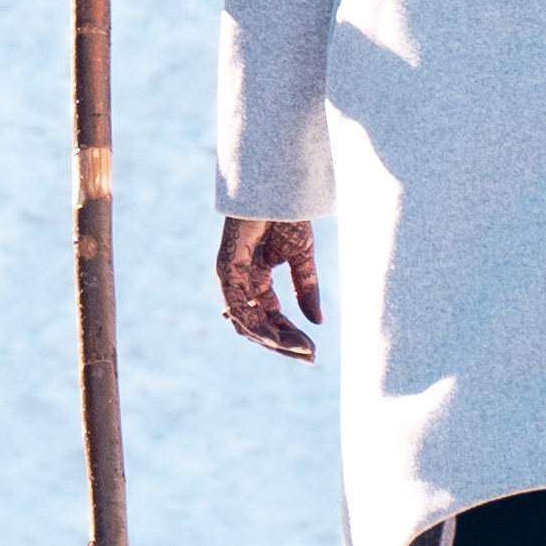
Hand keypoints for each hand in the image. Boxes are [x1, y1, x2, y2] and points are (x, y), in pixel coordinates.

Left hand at [215, 216, 321, 360]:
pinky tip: (277, 338)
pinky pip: (238, 307)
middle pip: (257, 326)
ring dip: (274, 340)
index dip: (289, 337)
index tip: (312, 351)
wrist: (277, 188)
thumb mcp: (302, 259)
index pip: (269, 318)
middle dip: (283, 345)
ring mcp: (232, 277)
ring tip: (300, 349)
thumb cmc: (286, 215)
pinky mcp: (227, 269)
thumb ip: (306, 289)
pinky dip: (257, 326)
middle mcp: (241, 282)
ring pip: (246, 323)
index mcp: (257, 280)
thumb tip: (318, 323)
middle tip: (309, 357)